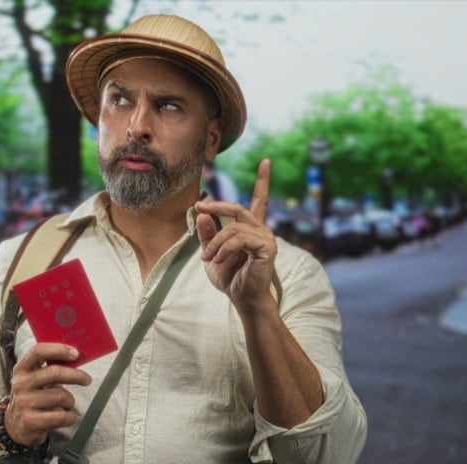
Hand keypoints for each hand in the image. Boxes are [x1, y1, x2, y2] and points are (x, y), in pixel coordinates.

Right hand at [5, 343, 91, 446]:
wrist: (15, 425)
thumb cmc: (31, 398)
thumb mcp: (34, 379)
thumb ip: (50, 368)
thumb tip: (76, 358)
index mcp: (22, 369)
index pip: (38, 351)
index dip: (59, 350)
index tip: (75, 353)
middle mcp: (21, 384)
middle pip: (54, 373)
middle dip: (76, 375)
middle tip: (86, 379)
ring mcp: (24, 403)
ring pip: (61, 396)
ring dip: (70, 401)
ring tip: (66, 404)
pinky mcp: (30, 421)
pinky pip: (62, 416)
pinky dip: (71, 417)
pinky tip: (67, 416)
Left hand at [195, 158, 276, 312]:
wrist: (242, 300)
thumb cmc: (230, 278)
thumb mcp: (212, 253)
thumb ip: (207, 234)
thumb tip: (201, 213)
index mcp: (251, 229)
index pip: (259, 200)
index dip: (263, 180)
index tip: (266, 161)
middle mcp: (261, 230)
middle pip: (238, 208)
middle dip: (217, 207)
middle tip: (199, 208)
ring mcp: (266, 238)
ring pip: (234, 227)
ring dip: (215, 242)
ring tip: (207, 258)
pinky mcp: (267, 248)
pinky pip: (239, 239)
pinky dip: (223, 248)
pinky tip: (217, 259)